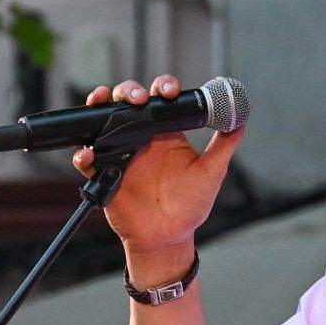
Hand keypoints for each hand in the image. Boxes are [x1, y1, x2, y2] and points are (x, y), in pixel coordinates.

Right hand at [78, 75, 244, 270]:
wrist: (169, 237)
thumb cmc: (190, 205)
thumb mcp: (212, 173)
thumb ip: (225, 145)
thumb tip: (241, 118)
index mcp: (166, 133)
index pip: (161, 99)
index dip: (162, 87)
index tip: (168, 92)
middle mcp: (142, 139)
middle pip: (128, 102)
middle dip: (128, 90)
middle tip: (137, 98)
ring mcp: (122, 155)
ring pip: (102, 122)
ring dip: (99, 107)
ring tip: (102, 102)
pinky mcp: (105, 175)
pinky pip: (88, 161)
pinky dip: (84, 155)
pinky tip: (90, 154)